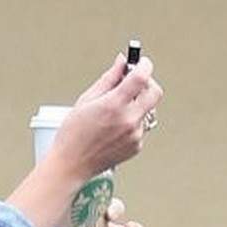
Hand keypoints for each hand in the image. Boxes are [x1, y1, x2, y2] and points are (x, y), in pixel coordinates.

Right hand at [51, 55, 162, 181]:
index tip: (141, 62)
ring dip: (138, 104)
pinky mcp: (136, 146)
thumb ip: (109, 78)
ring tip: (117, 111)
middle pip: (155, 93)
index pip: (142, 77)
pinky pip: (142, 126)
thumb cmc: (73, 133)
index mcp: (114, 105)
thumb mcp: (86, 100)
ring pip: (148, 110)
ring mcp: (135, 135)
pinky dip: (132, 122)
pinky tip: (114, 128)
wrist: (71, 165)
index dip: (144, 65)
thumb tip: (122, 62)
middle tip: (135, 83)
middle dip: (148, 83)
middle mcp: (128, 120)